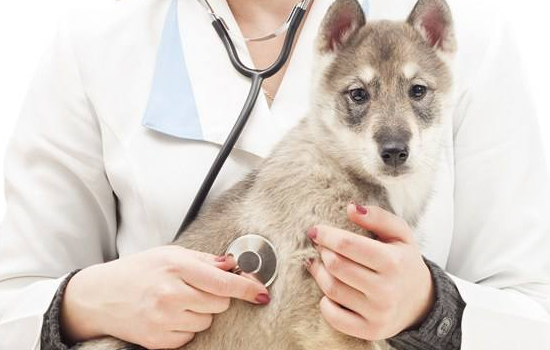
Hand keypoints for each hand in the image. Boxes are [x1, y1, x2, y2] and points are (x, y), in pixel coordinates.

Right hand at [61, 246, 269, 348]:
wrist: (99, 297)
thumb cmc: (137, 271)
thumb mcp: (169, 253)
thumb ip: (204, 259)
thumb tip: (233, 266)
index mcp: (175, 267)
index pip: (223, 282)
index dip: (247, 288)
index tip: (262, 293)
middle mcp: (170, 294)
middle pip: (220, 303)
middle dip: (216, 296)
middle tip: (196, 288)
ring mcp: (164, 320)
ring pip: (207, 321)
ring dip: (201, 312)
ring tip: (178, 301)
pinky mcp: (159, 341)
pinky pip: (191, 336)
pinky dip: (187, 326)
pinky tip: (169, 315)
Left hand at [305, 204, 433, 340]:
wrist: (421, 302)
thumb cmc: (404, 262)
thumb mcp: (400, 234)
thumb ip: (378, 217)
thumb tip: (352, 208)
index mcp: (393, 262)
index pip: (348, 245)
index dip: (326, 235)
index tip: (315, 231)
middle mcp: (386, 290)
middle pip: (336, 266)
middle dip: (323, 252)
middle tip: (321, 247)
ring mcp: (377, 313)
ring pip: (332, 289)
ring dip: (320, 273)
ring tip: (322, 264)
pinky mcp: (369, 330)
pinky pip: (333, 316)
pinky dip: (325, 302)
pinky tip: (329, 290)